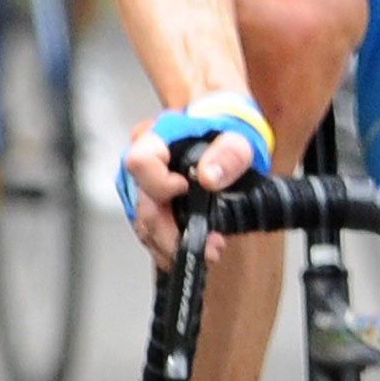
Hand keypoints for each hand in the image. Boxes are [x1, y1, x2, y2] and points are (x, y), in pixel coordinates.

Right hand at [117, 91, 274, 268]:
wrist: (223, 132)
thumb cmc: (227, 130)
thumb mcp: (239, 137)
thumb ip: (229, 154)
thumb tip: (208, 177)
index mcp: (158, 137)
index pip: (140, 162)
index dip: (160, 183)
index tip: (185, 189)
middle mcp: (142, 163)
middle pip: (141, 205)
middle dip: (172, 233)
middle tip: (209, 245)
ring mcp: (142, 187)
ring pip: (143, 225)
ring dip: (173, 245)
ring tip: (209, 250)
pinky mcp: (149, 205)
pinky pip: (151, 231)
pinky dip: (170, 245)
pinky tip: (194, 249)